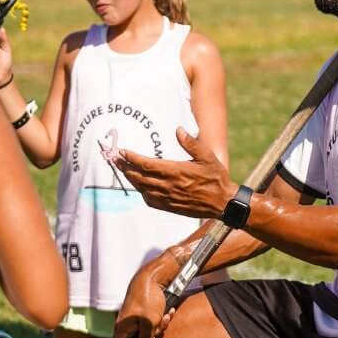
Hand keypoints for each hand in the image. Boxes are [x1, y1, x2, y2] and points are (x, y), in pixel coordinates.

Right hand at [111, 253, 178, 337]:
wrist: (152, 277)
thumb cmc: (148, 297)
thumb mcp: (150, 322)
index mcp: (122, 328)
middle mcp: (126, 325)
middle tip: (161, 327)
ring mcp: (134, 319)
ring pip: (148, 333)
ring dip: (160, 327)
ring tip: (166, 315)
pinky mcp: (142, 313)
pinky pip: (152, 323)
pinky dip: (161, 319)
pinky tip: (168, 311)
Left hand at [115, 128, 235, 219]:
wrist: (222, 203)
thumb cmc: (216, 178)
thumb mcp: (208, 156)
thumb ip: (191, 143)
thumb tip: (178, 130)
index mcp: (176, 171)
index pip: (147, 164)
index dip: (132, 158)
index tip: (122, 151)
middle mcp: (169, 186)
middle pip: (139, 176)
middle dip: (125, 167)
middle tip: (114, 159)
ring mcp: (168, 198)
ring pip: (142, 188)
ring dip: (131, 179)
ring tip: (123, 170)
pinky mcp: (170, 207)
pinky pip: (150, 200)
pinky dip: (141, 192)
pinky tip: (140, 187)